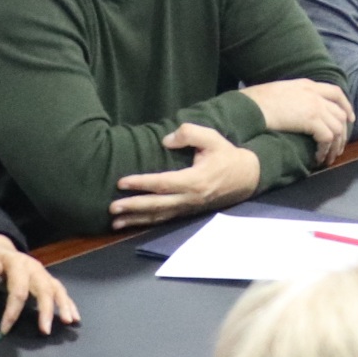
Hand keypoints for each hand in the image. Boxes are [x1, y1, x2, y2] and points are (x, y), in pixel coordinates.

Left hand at [0, 234, 79, 334]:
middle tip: (46, 330)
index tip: (5, 330)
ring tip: (69, 321)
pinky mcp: (48, 279)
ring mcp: (43, 273)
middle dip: (46, 310)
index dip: (12, 310)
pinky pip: (61, 291)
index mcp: (17, 264)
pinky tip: (74, 317)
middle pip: (44, 289)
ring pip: (57, 289)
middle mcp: (34, 268)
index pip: (18, 289)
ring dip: (64, 306)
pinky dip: (69, 304)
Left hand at [110, 123, 263, 227]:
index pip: (163, 183)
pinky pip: (164, 219)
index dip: (142, 183)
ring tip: (115, 222)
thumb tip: (165, 141)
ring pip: (159, 216)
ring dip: (136, 219)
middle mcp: (190, 198)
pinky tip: (132, 223)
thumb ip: (190, 134)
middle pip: (157, 204)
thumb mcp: (212, 138)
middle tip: (111, 207)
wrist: (245, 177)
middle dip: (133, 206)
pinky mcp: (188, 211)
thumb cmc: (225, 155)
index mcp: (196, 180)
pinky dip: (146, 222)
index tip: (122, 182)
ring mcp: (189, 207)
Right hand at [240, 78, 355, 165]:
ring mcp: (315, 105)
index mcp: (307, 84)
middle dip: (343, 132)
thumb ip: (293, 98)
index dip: (346, 106)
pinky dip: (325, 150)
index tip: (350, 119)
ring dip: (335, 146)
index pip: (335, 92)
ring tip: (328, 158)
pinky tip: (317, 158)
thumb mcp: (278, 92)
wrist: (250, 107)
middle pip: (340, 113)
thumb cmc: (255, 102)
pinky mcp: (312, 119)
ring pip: (337, 128)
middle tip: (339, 148)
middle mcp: (314, 93)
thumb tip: (296, 111)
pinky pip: (328, 138)